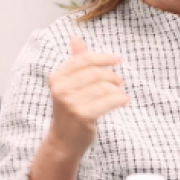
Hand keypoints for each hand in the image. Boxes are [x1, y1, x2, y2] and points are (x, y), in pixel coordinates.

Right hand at [44, 37, 128, 156]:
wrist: (63, 141)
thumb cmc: (69, 110)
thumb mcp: (68, 85)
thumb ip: (74, 62)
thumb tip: (76, 38)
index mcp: (56, 77)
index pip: (84, 59)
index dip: (103, 58)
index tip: (117, 59)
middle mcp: (60, 89)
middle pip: (96, 72)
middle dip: (111, 76)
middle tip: (119, 81)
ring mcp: (70, 103)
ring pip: (104, 87)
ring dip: (117, 89)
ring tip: (120, 93)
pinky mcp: (82, 115)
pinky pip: (108, 101)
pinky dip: (120, 99)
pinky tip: (124, 101)